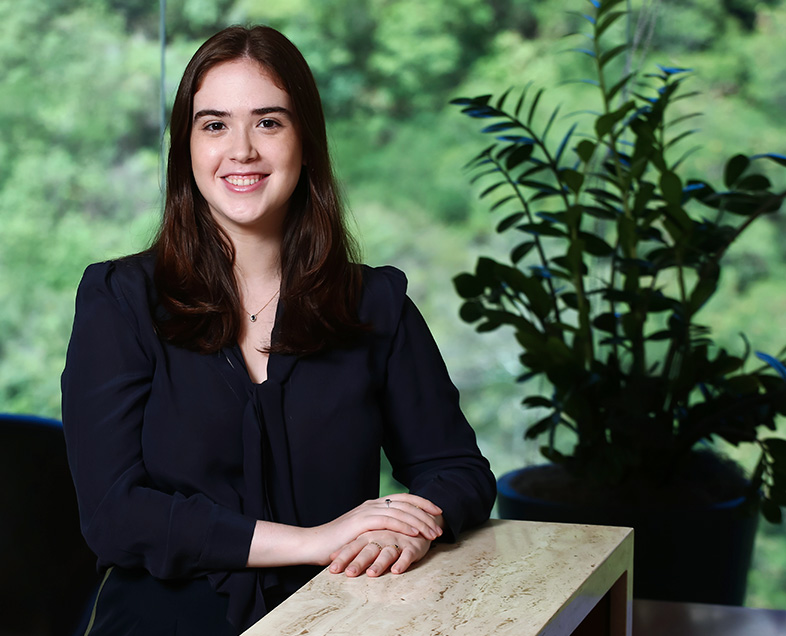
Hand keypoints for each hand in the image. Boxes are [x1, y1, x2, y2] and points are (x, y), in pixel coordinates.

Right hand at [306, 494, 441, 564]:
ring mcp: (366, 512)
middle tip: (440, 526)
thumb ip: (377, 529)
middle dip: (426, 513)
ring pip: (400, 511)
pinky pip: (388, 521)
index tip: (437, 511)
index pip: (403, 498)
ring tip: (432, 532)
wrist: (314, 544)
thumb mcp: (362, 533)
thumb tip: (396, 534)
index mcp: (373, 505)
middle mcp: (372, 505)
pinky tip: (415, 533)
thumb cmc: (338, 543)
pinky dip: (404, 526)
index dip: (422, 503)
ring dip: (419, 522)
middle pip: (406, 503)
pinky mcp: (361, 522)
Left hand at [328, 529, 431, 576]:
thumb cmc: (388, 534)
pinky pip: (407, 554)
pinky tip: (396, 570)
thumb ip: (352, 547)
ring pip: (387, 552)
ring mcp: (396, 540)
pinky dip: (402, 562)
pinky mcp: (411, 546)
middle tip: (349, 573)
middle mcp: (380, 536)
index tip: (332, 570)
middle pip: (367, 550)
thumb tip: (331, 556)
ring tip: (371, 574)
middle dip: (358, 562)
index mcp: (368, 535)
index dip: (343, 558)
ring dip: (379, 563)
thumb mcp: (368, 539)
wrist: (415, 524)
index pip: (352, 547)